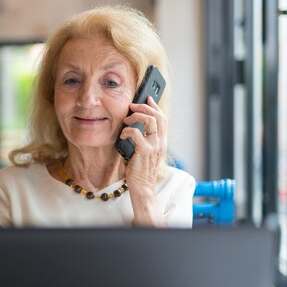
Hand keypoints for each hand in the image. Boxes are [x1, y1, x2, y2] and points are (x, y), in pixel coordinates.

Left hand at [118, 96, 167, 225]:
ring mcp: (154, 147)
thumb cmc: (140, 170)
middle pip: (159, 116)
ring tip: (126, 119)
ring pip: (151, 121)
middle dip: (144, 107)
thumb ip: (143, 139)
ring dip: (137, 116)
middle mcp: (160, 142)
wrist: (143, 187)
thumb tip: (133, 126)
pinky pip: (137, 134)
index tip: (147, 98)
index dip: (155, 106)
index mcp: (161, 142)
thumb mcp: (143, 152)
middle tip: (132, 105)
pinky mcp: (144, 152)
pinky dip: (128, 130)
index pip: (163, 118)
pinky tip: (122, 134)